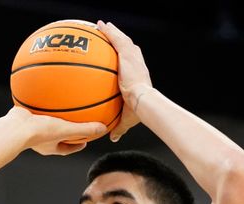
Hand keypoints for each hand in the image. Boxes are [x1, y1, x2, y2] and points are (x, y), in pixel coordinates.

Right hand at [6, 106, 105, 155]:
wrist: (14, 127)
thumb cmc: (38, 132)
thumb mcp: (66, 129)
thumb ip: (84, 129)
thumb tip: (103, 129)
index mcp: (50, 147)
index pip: (68, 148)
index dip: (78, 144)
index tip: (86, 139)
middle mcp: (41, 140)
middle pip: (58, 135)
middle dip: (67, 130)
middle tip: (76, 122)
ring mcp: (31, 129)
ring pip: (46, 122)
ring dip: (54, 116)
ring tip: (60, 105)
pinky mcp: (24, 117)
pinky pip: (36, 109)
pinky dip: (41, 102)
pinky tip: (46, 90)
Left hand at [97, 21, 152, 142]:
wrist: (143, 102)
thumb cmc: (139, 111)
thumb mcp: (127, 119)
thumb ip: (119, 127)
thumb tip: (113, 138)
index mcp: (138, 77)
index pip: (132, 65)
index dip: (127, 60)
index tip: (122, 58)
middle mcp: (137, 65)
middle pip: (128, 49)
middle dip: (120, 41)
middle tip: (111, 36)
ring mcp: (133, 58)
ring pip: (122, 41)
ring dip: (113, 32)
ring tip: (103, 25)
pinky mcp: (127, 54)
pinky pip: (116, 39)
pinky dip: (109, 31)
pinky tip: (100, 25)